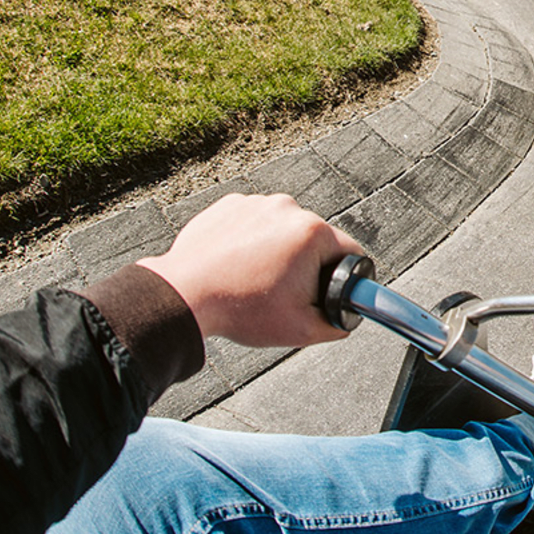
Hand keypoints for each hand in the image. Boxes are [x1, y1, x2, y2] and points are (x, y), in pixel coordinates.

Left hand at [138, 193, 363, 348]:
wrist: (184, 295)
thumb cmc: (238, 308)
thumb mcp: (300, 329)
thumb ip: (336, 325)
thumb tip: (347, 320)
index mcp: (312, 232)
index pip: (350, 251)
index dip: (345, 277)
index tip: (328, 290)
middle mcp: (287, 208)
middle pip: (315, 240)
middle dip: (306, 264)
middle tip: (284, 291)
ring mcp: (256, 203)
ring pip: (284, 230)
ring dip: (279, 250)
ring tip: (255, 278)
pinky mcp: (231, 205)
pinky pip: (254, 222)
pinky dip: (251, 240)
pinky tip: (238, 264)